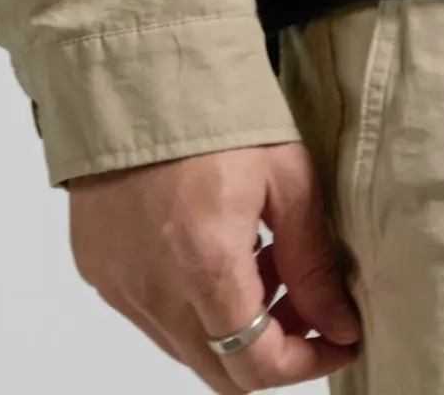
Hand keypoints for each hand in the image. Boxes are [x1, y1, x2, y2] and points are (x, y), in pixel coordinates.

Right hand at [68, 142, 359, 389]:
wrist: (141, 77)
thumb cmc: (219, 118)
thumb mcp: (288, 180)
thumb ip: (312, 262)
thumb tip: (339, 322)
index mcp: (203, 268)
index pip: (256, 364)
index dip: (308, 362)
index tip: (342, 339)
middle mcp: (152, 292)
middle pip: (220, 372)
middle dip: (276, 351)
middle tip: (314, 306)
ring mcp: (120, 287)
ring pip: (187, 346)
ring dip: (236, 327)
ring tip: (270, 260)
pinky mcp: (101, 273)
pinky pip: (155, 317)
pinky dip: (197, 306)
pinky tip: (227, 251)